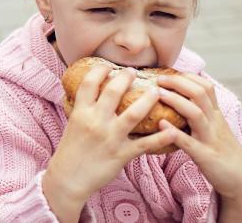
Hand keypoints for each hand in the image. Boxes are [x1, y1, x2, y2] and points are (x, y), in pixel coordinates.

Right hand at [44, 66, 177, 219]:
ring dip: (148, 100)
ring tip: (157, 91)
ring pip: (134, 114)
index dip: (100, 70)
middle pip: (113, 92)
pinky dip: (161, 137)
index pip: (90, 83)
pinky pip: (145, 144)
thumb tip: (89, 92)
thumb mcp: (72, 124)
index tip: (108, 65)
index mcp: (81, 112)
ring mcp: (110, 137)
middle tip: (134, 72)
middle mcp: (96, 121)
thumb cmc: (71, 150)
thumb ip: (83, 108)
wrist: (69, 177)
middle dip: (126, 78)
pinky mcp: (122, 154)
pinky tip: (172, 129)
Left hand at [156, 74, 241, 218]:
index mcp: (215, 115)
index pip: (206, 87)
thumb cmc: (221, 152)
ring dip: (176, 100)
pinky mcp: (205, 156)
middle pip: (200, 94)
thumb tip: (177, 99)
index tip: (169, 71)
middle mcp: (214, 123)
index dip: (188, 77)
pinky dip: (175, 133)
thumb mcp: (214, 129)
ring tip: (158, 93)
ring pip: (196, 113)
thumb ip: (200, 114)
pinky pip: (189, 143)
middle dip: (179, 82)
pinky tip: (161, 125)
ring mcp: (209, 139)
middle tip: (159, 78)